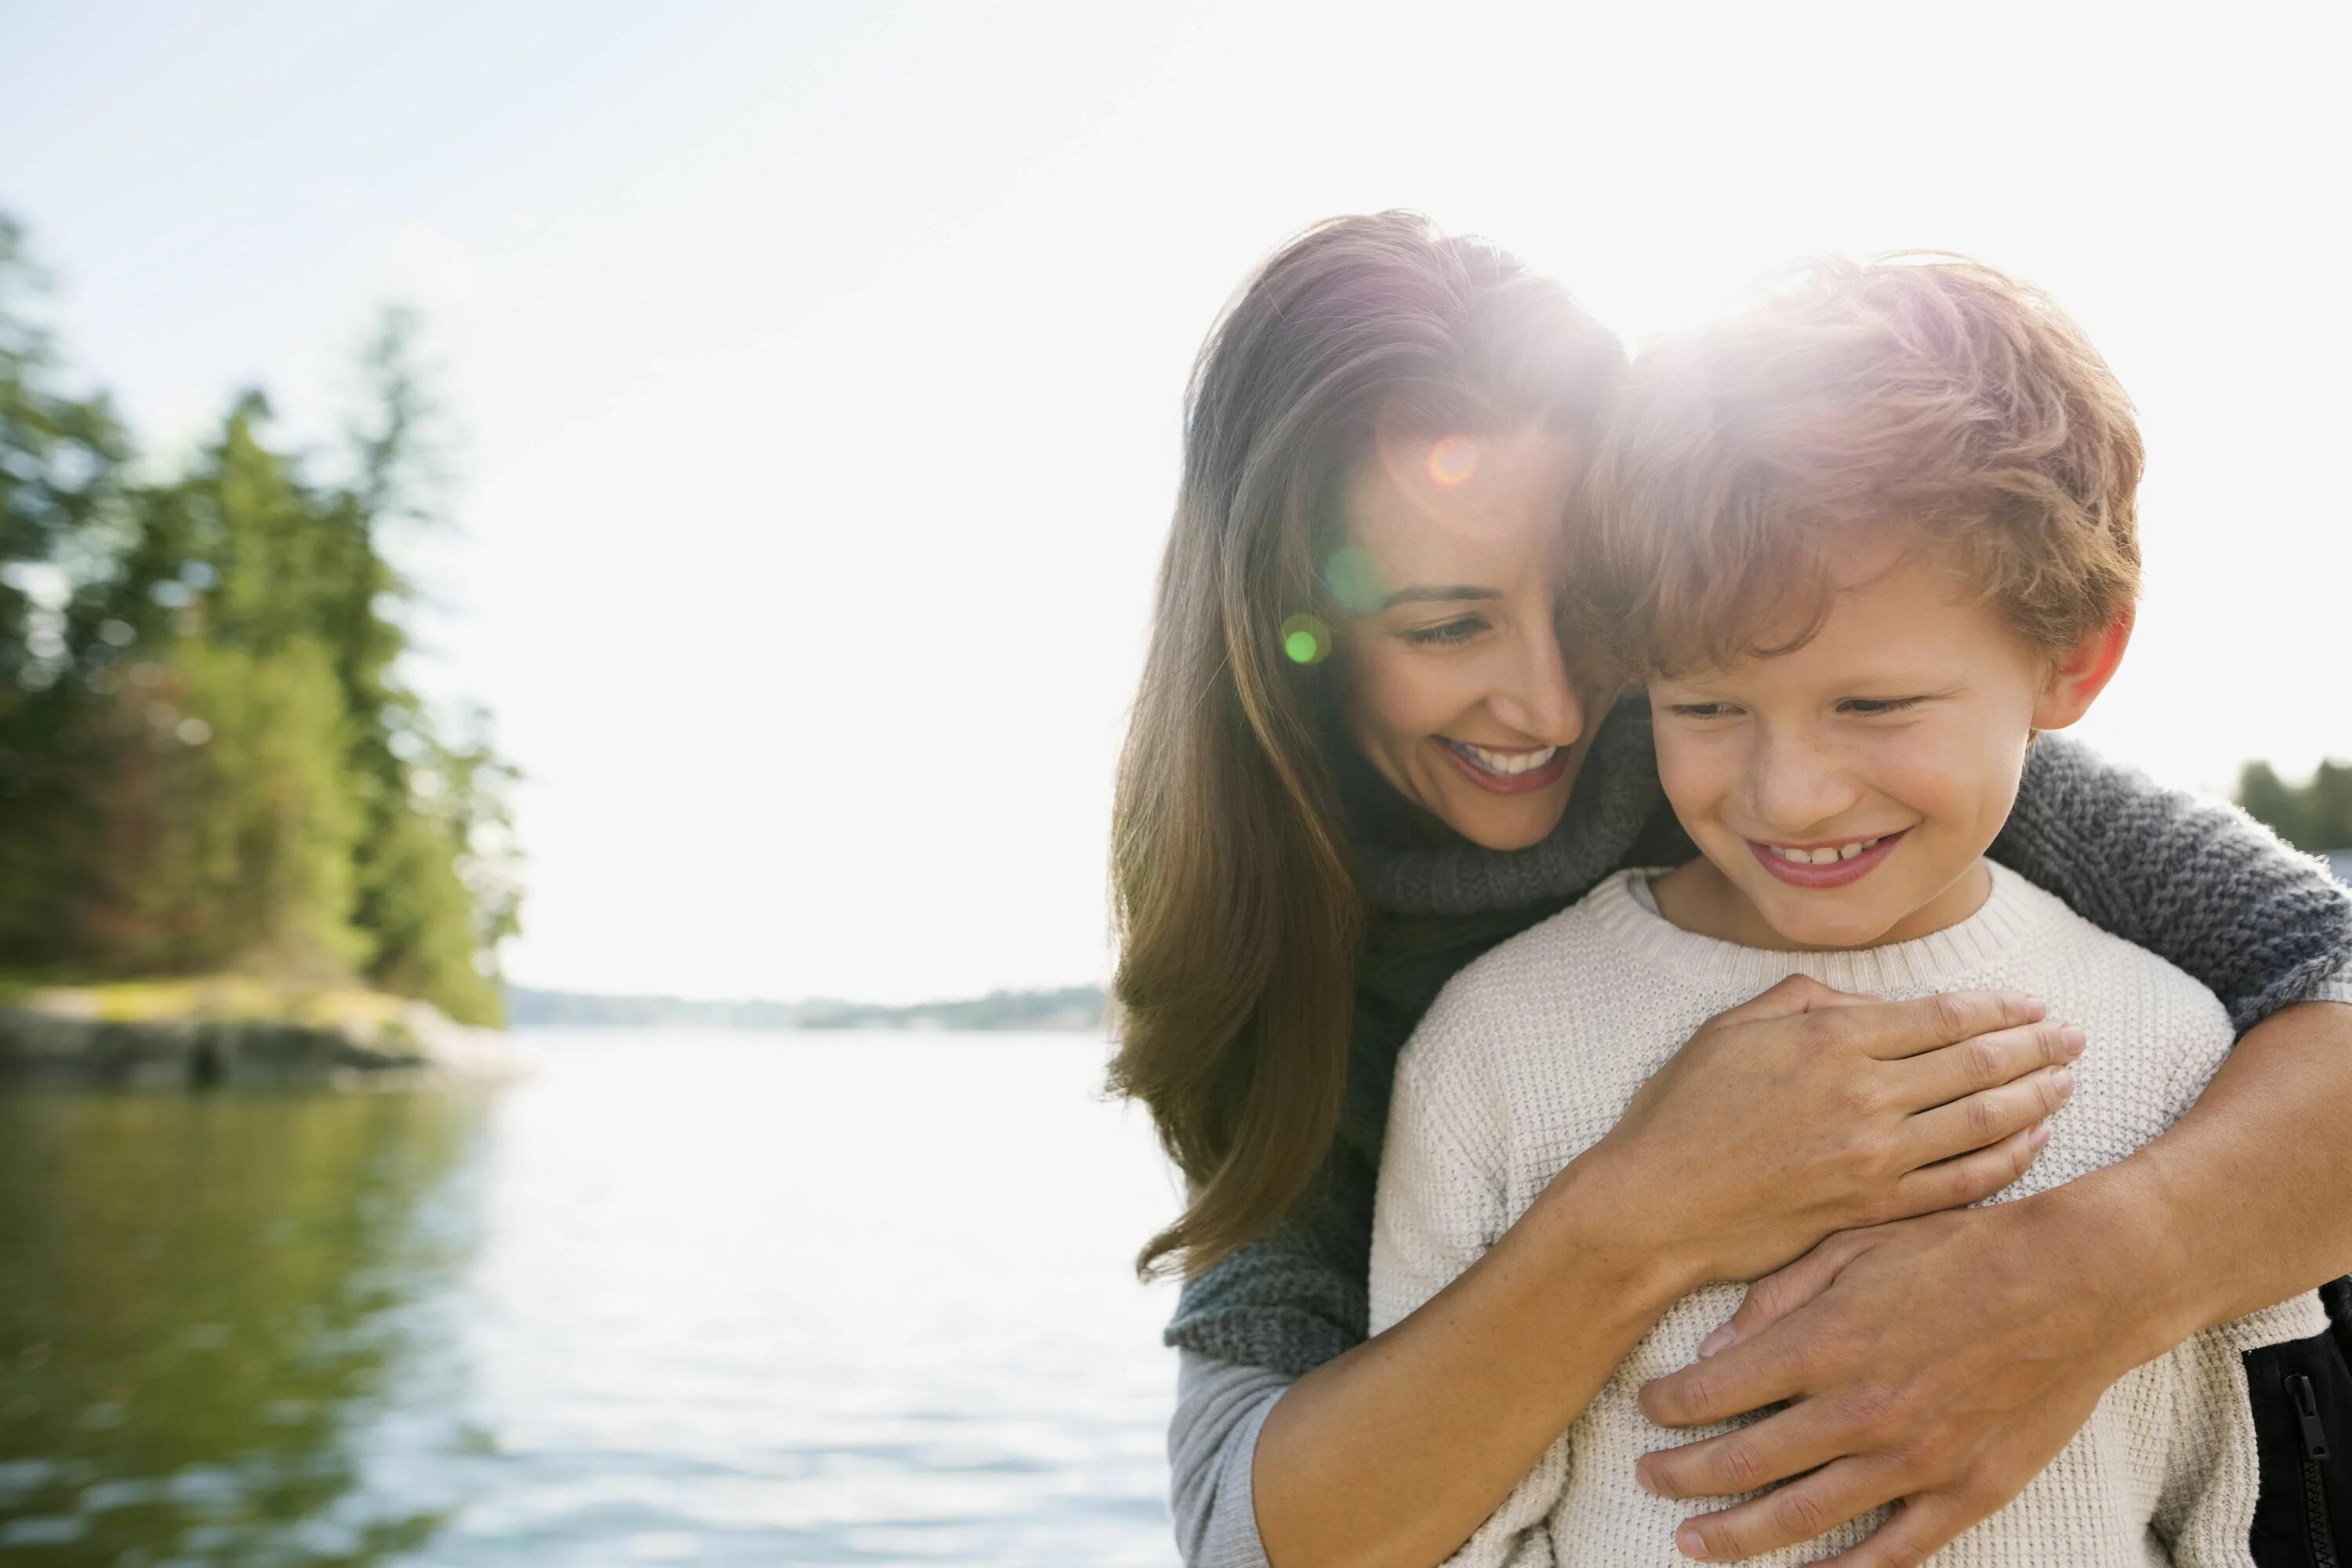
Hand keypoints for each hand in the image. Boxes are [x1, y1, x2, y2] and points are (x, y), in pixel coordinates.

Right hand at [1570, 977, 2082, 1288]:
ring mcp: (1873, 1157)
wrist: (1654, 1205)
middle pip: (1977, 1064)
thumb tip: (1868, 1006)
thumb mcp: (1729, 1029)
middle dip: (2035, 1047)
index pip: (1943, 1016)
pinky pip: (1960, 1183)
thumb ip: (1805, 1003)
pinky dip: (2005, 1161)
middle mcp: (1865, 1094)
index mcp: (1831, 1040)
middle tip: (2074, 1038)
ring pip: (1982, 1123)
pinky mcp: (1871, 1209)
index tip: (2034, 1005)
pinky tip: (2031, 1143)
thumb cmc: (1681, 1112)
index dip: (1999, 1009)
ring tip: (2067, 1084)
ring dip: (2034, 1099)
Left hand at [1633, 1197, 2142, 1563]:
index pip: (1716, 1390)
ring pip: (1802, 1516)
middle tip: (1648, 1478)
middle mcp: (1860, 1410)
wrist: (2077, 1283)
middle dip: (1682, 1475)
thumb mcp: (1856, 1244)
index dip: (1669, 1405)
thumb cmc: (1961, 1250)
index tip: (1647, 1408)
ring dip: (1737, 1535)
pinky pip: (1894, 1550)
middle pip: (1742, 1461)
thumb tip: (1714, 1349)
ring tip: (1694, 1543)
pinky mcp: (1966, 1490)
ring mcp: (1913, 1459)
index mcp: (1826, 1343)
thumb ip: (1779, 1297)